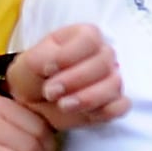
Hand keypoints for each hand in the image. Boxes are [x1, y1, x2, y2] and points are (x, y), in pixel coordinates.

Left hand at [7, 23, 126, 125]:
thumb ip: (45, 57)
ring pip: (113, 86)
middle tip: (50, 92)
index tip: (48, 69)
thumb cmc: (34, 76)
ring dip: (86, 99)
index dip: (70, 56)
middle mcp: (102, 54)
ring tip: (63, 105)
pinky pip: (120, 106)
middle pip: (103, 63)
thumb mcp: (30, 61)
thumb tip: (59, 64)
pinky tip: (84, 114)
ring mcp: (110, 78)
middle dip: (74, 81)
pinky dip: (104, 112)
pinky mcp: (112, 103)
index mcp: (84, 36)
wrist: (31, 103)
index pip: (91, 39)